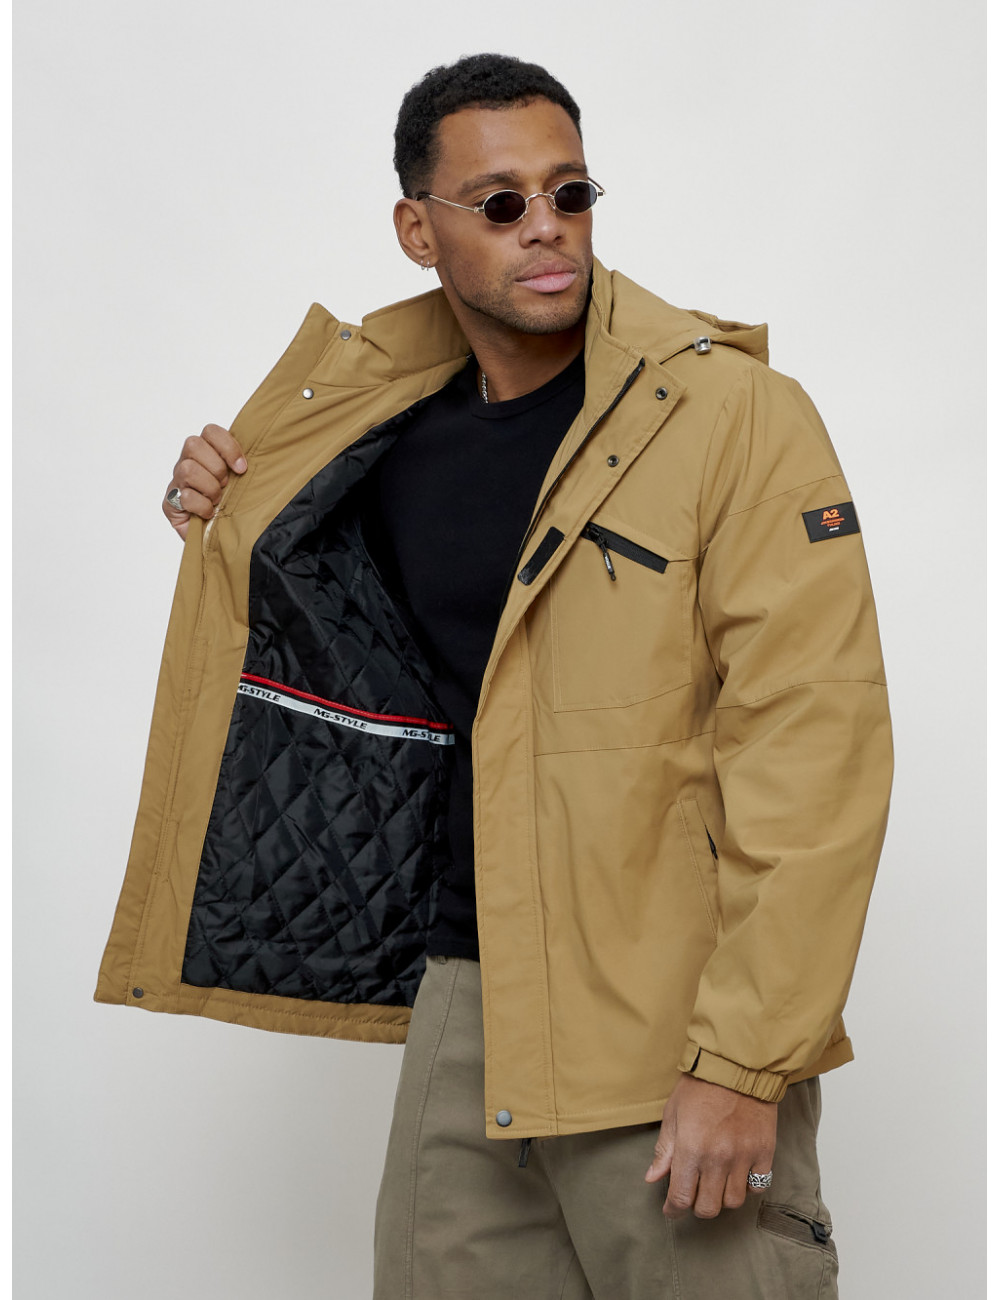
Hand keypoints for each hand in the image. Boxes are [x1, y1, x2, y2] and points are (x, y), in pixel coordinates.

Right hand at [162, 424, 246, 539]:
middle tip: (225, 485)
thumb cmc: (233, 508)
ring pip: (188, 469)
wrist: (219, 538)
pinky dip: (202, 506)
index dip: (227, 447)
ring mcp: (176, 481)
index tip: (242, 468)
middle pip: (193, 445)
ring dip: (210, 487)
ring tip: (217, 500)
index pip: (210, 431)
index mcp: (207, 452)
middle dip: (216, 467)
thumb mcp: (243, 483)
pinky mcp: (169, 503)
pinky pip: (183, 496)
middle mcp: (188, 462)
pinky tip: (209, 513)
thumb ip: (244, 466)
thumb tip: (264, 455)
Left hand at [645, 1074, 776, 1219]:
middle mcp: (718, 1159)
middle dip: (697, 1207)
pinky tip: (738, 1174)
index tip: (671, 1210)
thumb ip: (665, 1150)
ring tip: (715, 1183)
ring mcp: (744, 1157)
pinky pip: (758, 1186)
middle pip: (708, 1207)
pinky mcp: (764, 1152)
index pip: (681, 1197)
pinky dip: (747, 1186)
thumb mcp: (673, 1114)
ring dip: (722, 1198)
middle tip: (693, 1195)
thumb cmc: (700, 1086)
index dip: (674, 1209)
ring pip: (733, 1201)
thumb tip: (652, 1178)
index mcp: (691, 1149)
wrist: (737, 1066)